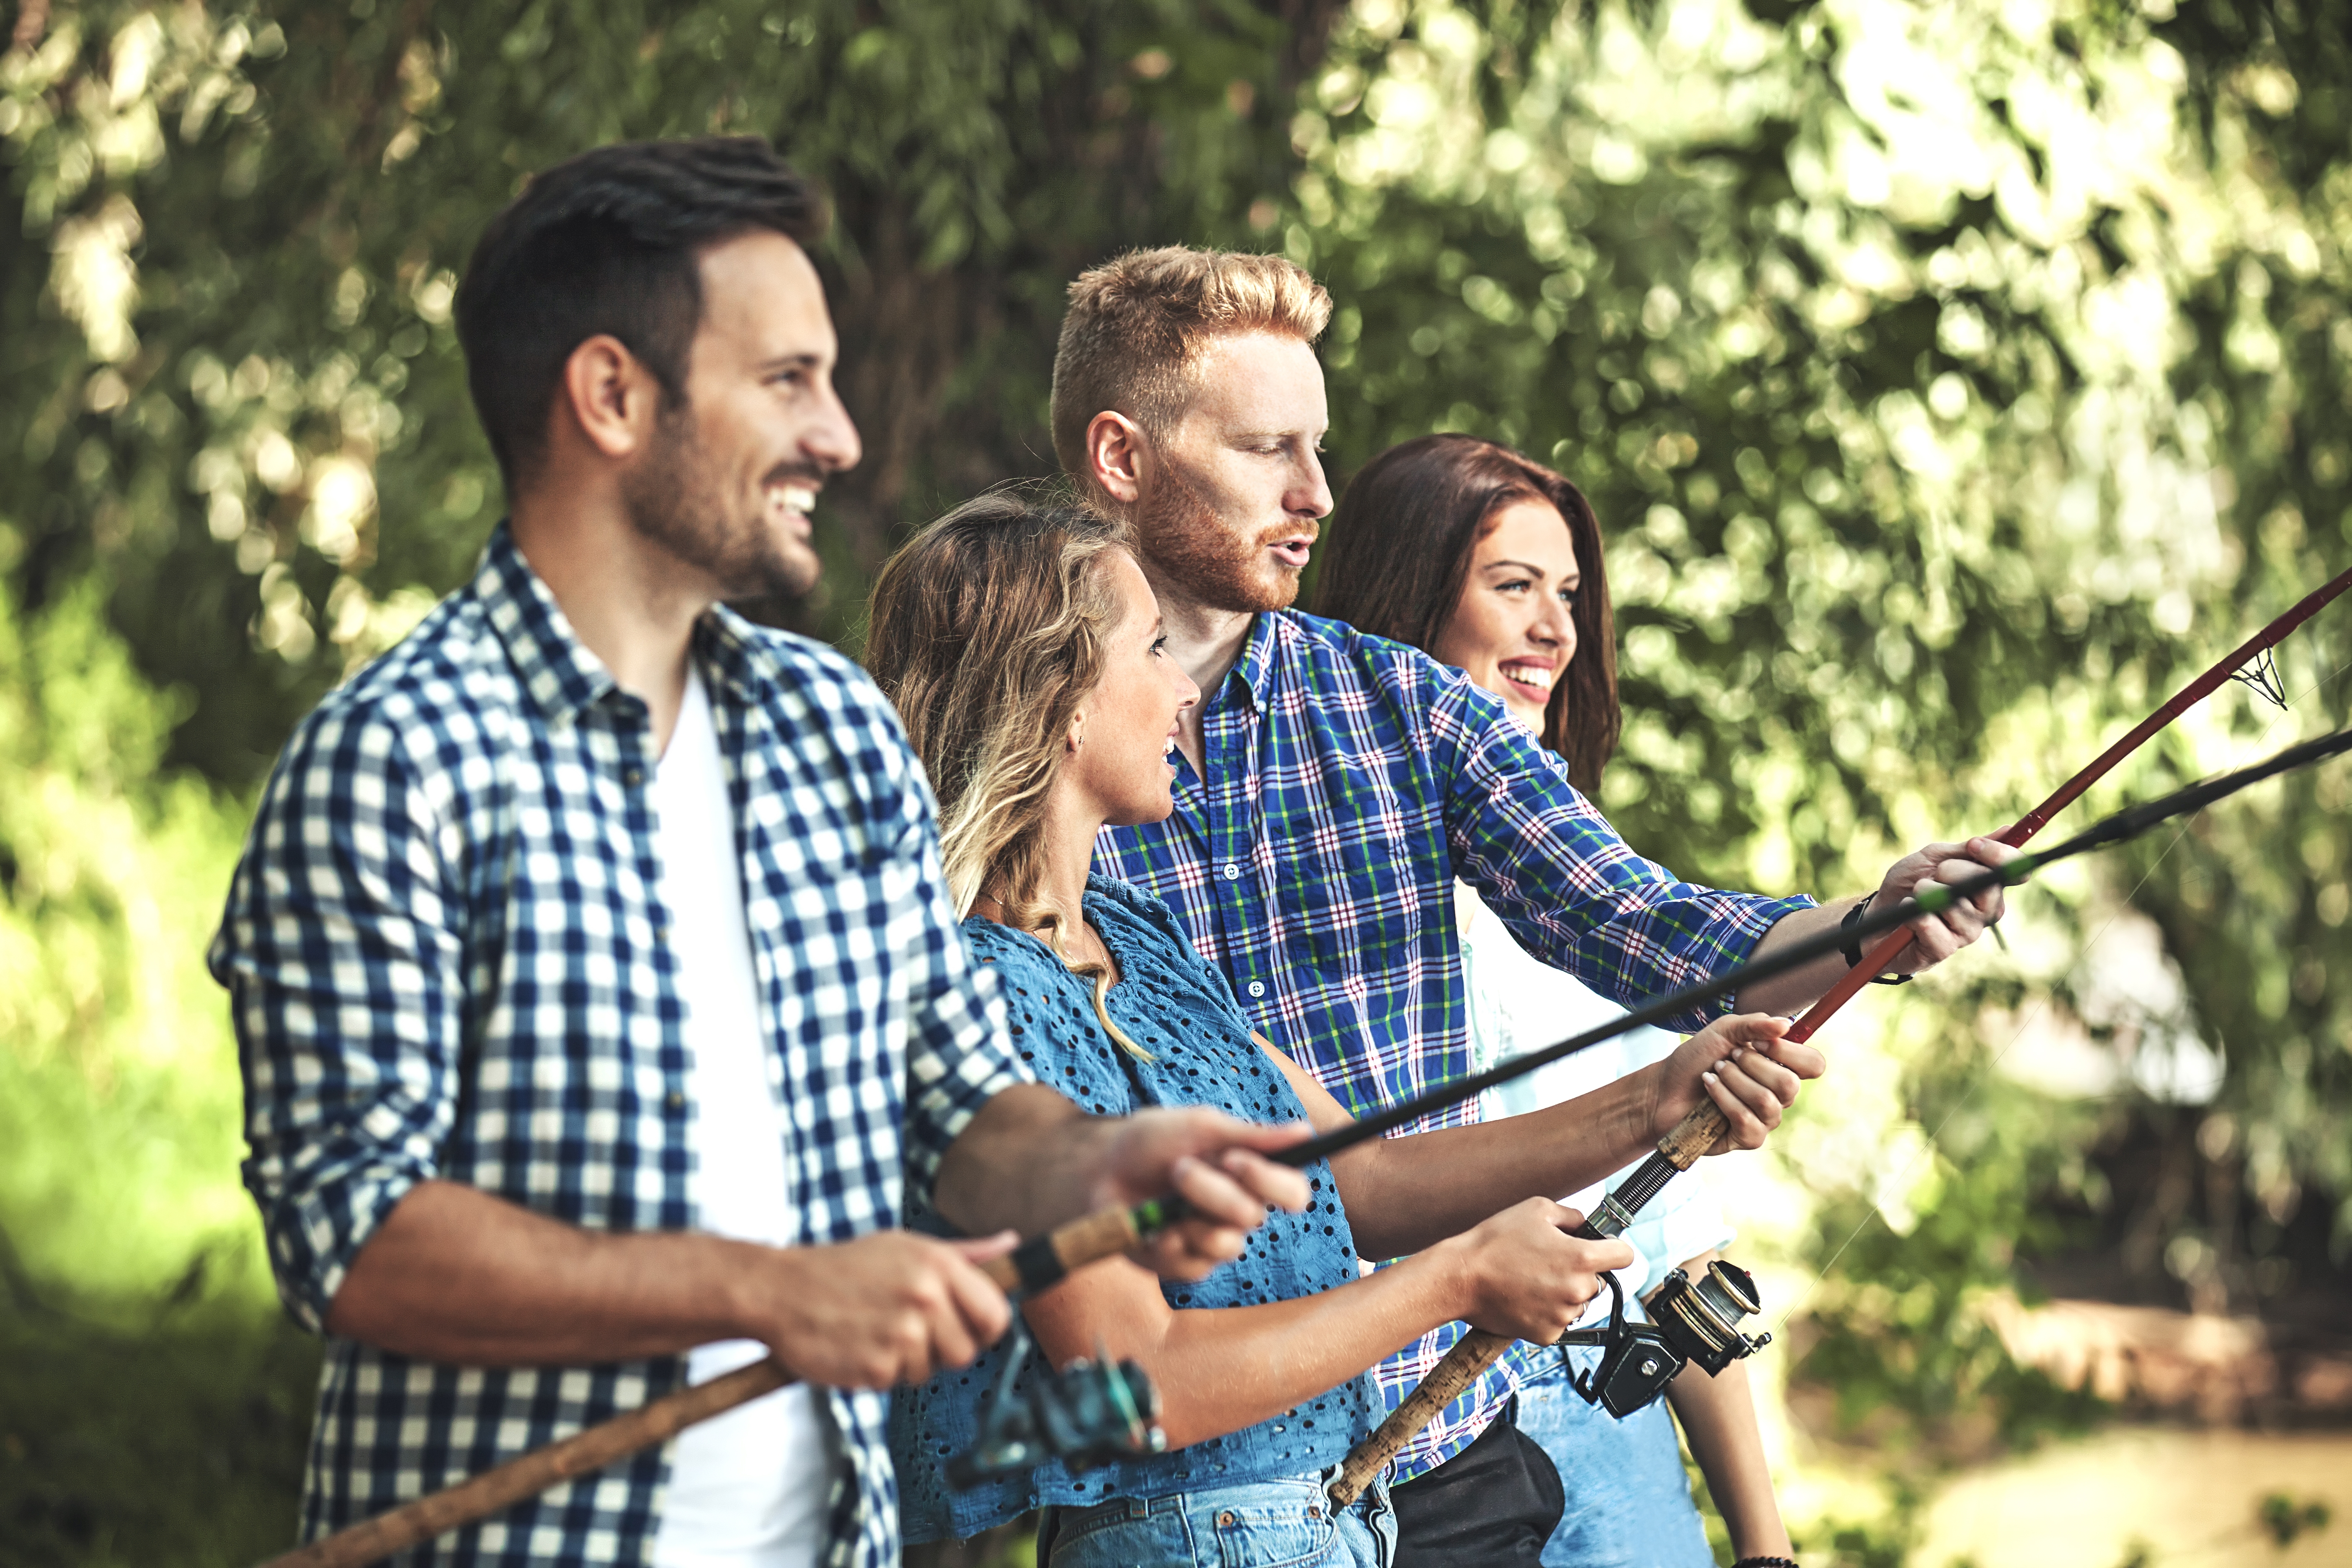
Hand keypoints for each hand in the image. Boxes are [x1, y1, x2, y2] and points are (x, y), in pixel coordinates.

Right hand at [747, 1230, 1017, 1387]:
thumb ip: (964, 1253)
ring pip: (933, 1371)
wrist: (781, 1290)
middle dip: (943, 1350)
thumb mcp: (906, 1247)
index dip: (985, 1329)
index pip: (996, 1314)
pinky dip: (880, 1372)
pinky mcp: (876, 1366)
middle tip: (908, 1330)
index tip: (965, 1328)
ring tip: (877, 1332)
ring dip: (909, 1362)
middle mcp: (925, 1297)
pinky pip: (897, 1382)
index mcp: (938, 1264)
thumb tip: (1011, 1244)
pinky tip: (858, 1346)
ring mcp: (901, 1333)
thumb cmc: (847, 1267)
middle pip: (968, 1352)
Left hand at [1090, 1106, 1314, 1280]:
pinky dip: (1168, 1240)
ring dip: (1189, 1215)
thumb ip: (1251, 1136)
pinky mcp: (1186, 1265)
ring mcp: (1214, 1241)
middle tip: (1178, 1168)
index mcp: (1252, 1176)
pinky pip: (1193, 1264)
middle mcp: (1240, 1212)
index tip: (1235, 1159)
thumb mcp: (1200, 1127)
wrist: (1099, 1170)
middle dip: (1212, 1190)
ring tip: (1162, 1196)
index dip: (1271, 1180)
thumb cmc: (1152, 1142)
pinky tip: (1152, 1225)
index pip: (1293, 1191)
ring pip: (1226, 1244)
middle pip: (1253, 1216)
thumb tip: (1306, 1131)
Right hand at [1448, 1196, 1636, 1341]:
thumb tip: (1583, 1223)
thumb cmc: (1494, 1241)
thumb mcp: (1536, 1209)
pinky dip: (1547, 1311)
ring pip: (1578, 1302)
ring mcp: (1564, 1316)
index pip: (1625, 1256)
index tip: (1603, 1248)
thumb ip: (1571, 1215)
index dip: (1614, 1248)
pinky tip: (1525, 1297)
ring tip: (1532, 1279)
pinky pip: (1558, 1321)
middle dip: (1580, 1271)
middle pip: (1598, 1280)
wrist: (1460, 1278)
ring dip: (1564, 1293)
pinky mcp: (1547, 1335)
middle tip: (1549, 1261)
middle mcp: (1578, 1290)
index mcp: (1581, 1258)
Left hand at [1647, 1014, 1822, 1153]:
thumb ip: (1754, 1024)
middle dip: (1751, 1065)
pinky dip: (1723, 1098)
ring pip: (1767, 1102)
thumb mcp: (1723, 1031)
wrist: (1664, 1087)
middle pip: (1791, 1084)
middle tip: (1727, 1058)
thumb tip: (1785, 1024)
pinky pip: (1747, 1120)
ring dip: (1733, 1080)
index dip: (1789, 1052)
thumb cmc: (1696, 1059)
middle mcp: (1779, 1095)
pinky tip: (1709, 1089)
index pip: (1813, 1064)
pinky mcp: (1748, 1138)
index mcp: (1780, 1067)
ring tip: (1714, 1072)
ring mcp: (1765, 1119)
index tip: (1757, 1042)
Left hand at [1869, 835, 2027, 973]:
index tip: (1973, 845)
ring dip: (1925, 892)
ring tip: (1916, 896)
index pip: (2016, 871)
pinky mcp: (1944, 949)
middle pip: (1988, 885)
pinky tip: (1908, 915)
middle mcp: (1986, 911)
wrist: (1877, 915)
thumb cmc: (1909, 885)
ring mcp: (1968, 932)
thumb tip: (2008, 830)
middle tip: (1933, 875)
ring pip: (1955, 903)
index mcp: (1988, 886)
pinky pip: (1931, 924)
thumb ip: (1967, 849)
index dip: (2001, 856)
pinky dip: (1912, 913)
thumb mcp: (1934, 858)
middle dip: (1952, 871)